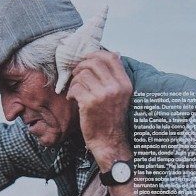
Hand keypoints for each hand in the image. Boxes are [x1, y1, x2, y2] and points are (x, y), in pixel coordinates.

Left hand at [66, 51, 132, 167]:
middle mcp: (115, 87)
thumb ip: (116, 77)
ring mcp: (103, 95)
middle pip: (94, 62)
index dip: (96, 54)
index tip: (87, 60)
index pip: (111, 57)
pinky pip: (75, 87)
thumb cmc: (112, 119)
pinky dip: (71, 92)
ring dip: (75, 81)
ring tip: (76, 90)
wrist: (109, 142)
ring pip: (82, 74)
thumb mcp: (121, 96)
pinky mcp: (89, 103)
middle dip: (81, 66)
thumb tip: (115, 54)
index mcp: (125, 84)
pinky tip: (73, 99)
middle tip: (77, 75)